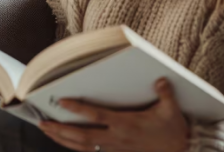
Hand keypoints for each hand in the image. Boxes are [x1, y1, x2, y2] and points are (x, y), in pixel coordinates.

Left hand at [38, 78, 189, 151]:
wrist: (181, 151)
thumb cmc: (174, 131)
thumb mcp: (171, 110)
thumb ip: (164, 93)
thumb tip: (161, 79)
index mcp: (126, 124)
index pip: (96, 116)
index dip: (78, 110)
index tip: (62, 102)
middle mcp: (116, 138)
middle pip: (81, 136)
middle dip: (59, 130)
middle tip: (42, 122)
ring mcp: (115, 149)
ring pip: (82, 147)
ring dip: (62, 140)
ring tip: (47, 131)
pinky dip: (76, 148)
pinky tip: (66, 143)